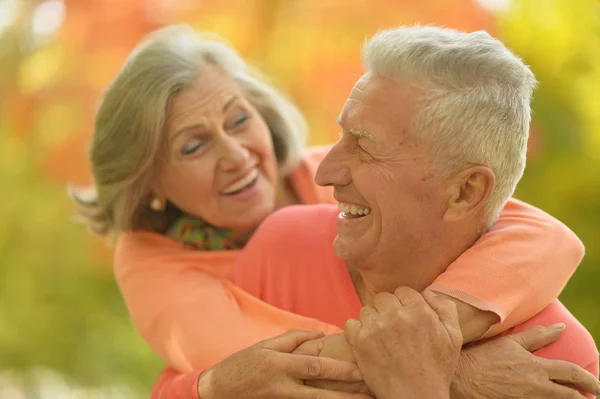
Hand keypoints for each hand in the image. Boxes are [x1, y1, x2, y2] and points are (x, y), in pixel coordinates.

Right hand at [197, 329, 371, 398]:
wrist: (216, 391)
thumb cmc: (242, 364)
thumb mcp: (265, 346)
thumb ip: (294, 339)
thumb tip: (321, 335)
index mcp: (280, 365)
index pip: (316, 367)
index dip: (340, 370)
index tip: (361, 370)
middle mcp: (282, 386)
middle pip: (321, 393)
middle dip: (347, 395)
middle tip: (371, 394)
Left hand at [344, 287, 462, 398]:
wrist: (416, 396)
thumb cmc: (436, 369)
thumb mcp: (454, 337)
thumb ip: (445, 308)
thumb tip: (429, 292)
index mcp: (419, 310)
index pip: (403, 291)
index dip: (404, 304)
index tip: (405, 318)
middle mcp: (396, 315)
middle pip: (383, 298)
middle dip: (387, 310)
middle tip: (393, 328)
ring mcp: (376, 328)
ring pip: (367, 310)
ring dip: (372, 320)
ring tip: (381, 337)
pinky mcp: (360, 342)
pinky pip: (351, 323)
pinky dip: (356, 331)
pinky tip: (367, 341)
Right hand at [452, 324, 599, 397]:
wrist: (461, 379)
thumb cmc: (482, 357)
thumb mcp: (510, 343)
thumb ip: (536, 336)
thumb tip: (560, 328)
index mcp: (536, 367)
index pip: (572, 373)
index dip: (589, 380)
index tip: (598, 386)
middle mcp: (536, 386)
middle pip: (570, 397)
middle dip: (584, 397)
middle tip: (590, 397)